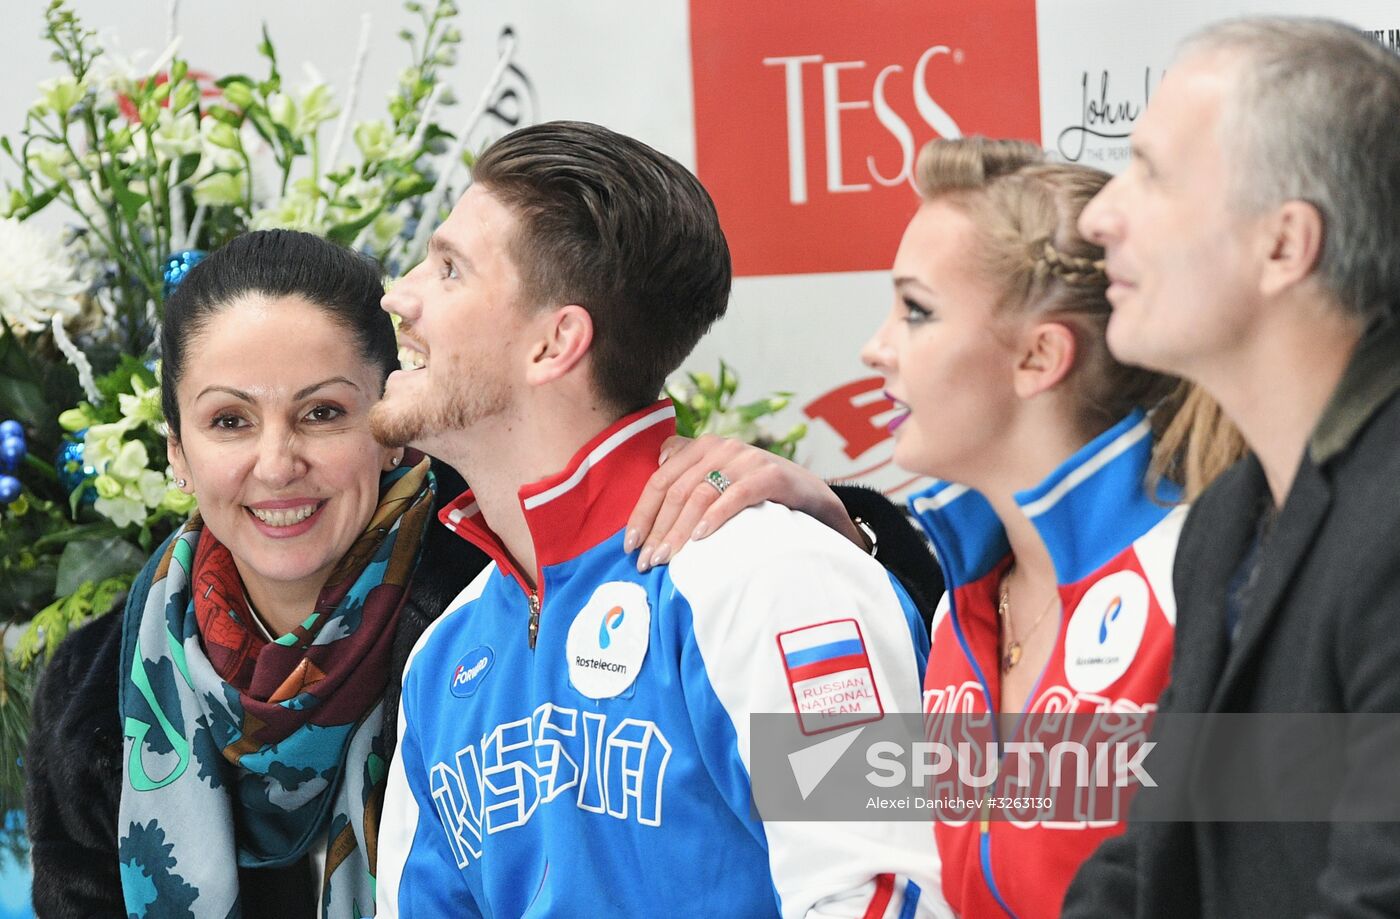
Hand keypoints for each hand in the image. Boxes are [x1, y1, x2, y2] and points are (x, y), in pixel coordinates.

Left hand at [626, 433, 862, 570]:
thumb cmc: (758, 494)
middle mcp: (721, 447)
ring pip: (700, 494)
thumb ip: (691, 469)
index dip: (641, 513)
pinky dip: (716, 517)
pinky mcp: (771, 474)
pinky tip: (700, 539)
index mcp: (702, 447)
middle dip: (657, 529)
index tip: (629, 545)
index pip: (660, 480)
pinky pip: (736, 495)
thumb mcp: (721, 478)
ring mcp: (747, 458)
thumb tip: (657, 461)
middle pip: (676, 490)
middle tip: (647, 562)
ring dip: (679, 530)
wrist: (814, 497)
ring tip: (666, 559)